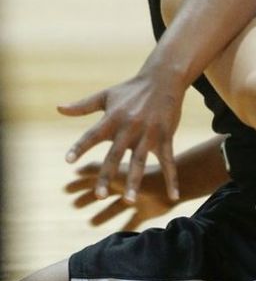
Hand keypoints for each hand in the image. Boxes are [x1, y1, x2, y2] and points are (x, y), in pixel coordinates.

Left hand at [58, 69, 183, 202]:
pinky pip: (169, 161)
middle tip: (99, 195)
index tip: (69, 161)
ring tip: (129, 201)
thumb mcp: (106, 95)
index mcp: (113, 117)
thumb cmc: (132, 89)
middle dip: (107, 175)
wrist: (163, 79)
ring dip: (135, 181)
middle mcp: (130, 127)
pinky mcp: (166, 136)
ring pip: (140, 161)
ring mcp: (149, 133)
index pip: (92, 135)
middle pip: (116, 154)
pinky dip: (172, 178)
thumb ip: (82, 106)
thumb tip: (58, 108)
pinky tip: (172, 195)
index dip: (80, 147)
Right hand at [64, 161, 173, 231]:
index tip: (66, 189)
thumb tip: (77, 169)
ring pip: (116, 208)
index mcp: (119, 176)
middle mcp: (127, 187)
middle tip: (73, 205)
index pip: (96, 179)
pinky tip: (117, 237)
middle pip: (104, 194)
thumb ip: (98, 171)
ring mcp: (137, 199)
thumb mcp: (117, 173)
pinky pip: (135, 223)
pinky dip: (127, 229)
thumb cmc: (146, 176)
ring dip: (104, 215)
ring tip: (90, 222)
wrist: (178, 182)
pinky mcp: (148, 212)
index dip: (81, 184)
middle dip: (89, 198)